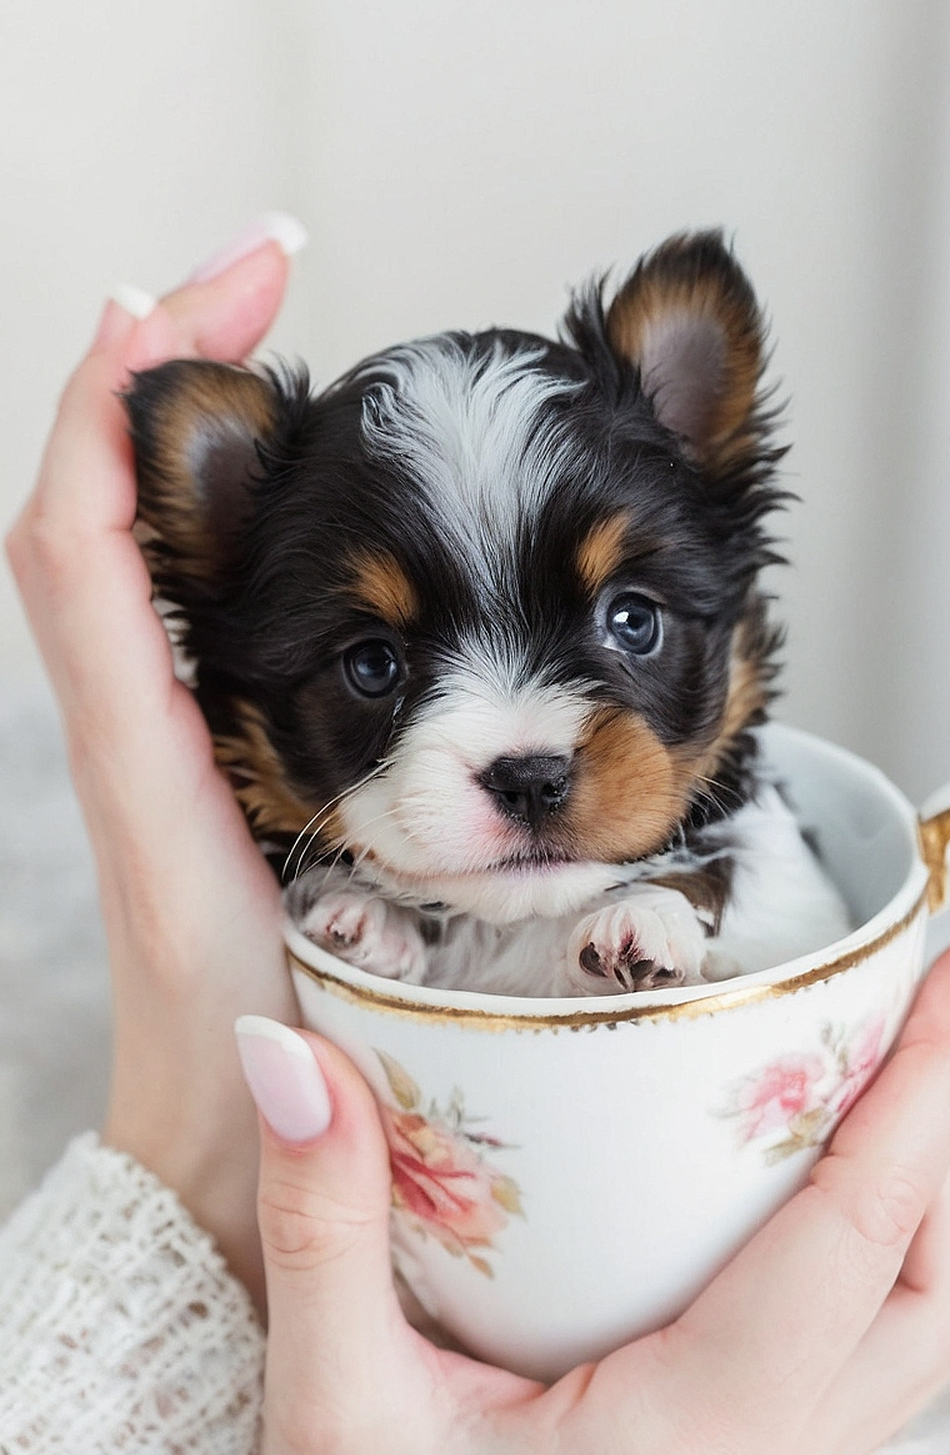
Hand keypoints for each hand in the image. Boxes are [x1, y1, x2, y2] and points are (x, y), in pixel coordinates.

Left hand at [5, 228, 306, 1301]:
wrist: (221, 1189)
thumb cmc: (262, 1110)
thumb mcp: (303, 999)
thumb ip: (318, 898)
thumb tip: (362, 780)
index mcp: (148, 771)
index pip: (82, 540)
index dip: (128, 396)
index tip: (227, 285)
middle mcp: (138, 739)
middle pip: (99, 503)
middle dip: (172, 358)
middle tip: (270, 265)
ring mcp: (167, 746)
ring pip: (141, 543)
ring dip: (203, 420)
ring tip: (277, 325)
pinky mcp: (213, 765)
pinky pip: (187, 601)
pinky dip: (239, 509)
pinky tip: (327, 480)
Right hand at [211, 924, 949, 1454]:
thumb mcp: (325, 1399)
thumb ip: (318, 1217)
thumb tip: (293, 1049)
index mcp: (679, 1440)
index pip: (855, 1233)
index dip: (932, 1081)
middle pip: (942, 1285)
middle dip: (945, 1127)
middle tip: (899, 1000)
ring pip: (932, 1329)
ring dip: (926, 1191)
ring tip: (855, 1074)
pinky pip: (879, 1357)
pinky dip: (882, 1248)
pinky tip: (799, 1183)